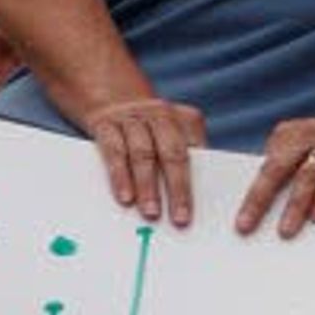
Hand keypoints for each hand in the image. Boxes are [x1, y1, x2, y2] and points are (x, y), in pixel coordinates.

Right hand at [81, 95, 206, 228]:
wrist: (110, 95)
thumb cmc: (149, 130)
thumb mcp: (172, 134)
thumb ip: (184, 159)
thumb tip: (189, 202)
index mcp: (185, 119)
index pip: (199, 150)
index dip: (206, 176)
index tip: (209, 209)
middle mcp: (160, 114)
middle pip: (173, 152)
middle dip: (178, 188)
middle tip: (181, 219)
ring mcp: (131, 118)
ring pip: (142, 153)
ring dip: (147, 186)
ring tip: (151, 213)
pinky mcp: (106, 124)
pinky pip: (114, 151)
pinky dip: (120, 176)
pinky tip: (125, 198)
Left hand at [239, 89, 314, 240]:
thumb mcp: (305, 147)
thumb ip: (288, 169)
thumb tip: (261, 208)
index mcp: (286, 136)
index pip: (262, 168)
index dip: (247, 195)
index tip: (236, 220)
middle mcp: (305, 137)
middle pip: (276, 168)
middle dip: (258, 199)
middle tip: (245, 226)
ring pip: (307, 174)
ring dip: (295, 204)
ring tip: (285, 230)